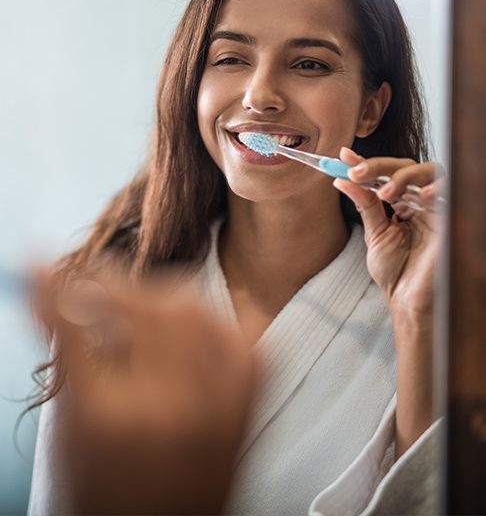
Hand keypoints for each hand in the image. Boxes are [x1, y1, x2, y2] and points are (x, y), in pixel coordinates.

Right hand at [35, 271, 255, 514]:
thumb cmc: (106, 489)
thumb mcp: (70, 429)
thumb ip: (67, 356)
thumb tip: (54, 293)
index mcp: (109, 419)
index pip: (77, 327)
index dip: (55, 290)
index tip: (40, 266)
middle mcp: (170, 407)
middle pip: (146, 308)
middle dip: (113, 285)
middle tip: (96, 284)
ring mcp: (218, 403)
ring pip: (193, 310)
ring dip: (157, 296)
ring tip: (136, 304)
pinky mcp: (247, 400)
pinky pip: (235, 334)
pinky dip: (208, 319)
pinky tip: (184, 324)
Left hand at [334, 147, 445, 329]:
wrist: (408, 300)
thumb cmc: (395, 271)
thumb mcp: (375, 233)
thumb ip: (364, 204)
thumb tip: (342, 179)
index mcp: (402, 203)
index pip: (386, 174)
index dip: (367, 163)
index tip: (344, 156)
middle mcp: (420, 201)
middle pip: (406, 167)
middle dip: (379, 166)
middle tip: (357, 172)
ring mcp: (436, 208)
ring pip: (429, 172)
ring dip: (403, 177)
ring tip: (384, 192)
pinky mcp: (450, 219)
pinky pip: (449, 193)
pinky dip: (436, 188)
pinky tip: (419, 196)